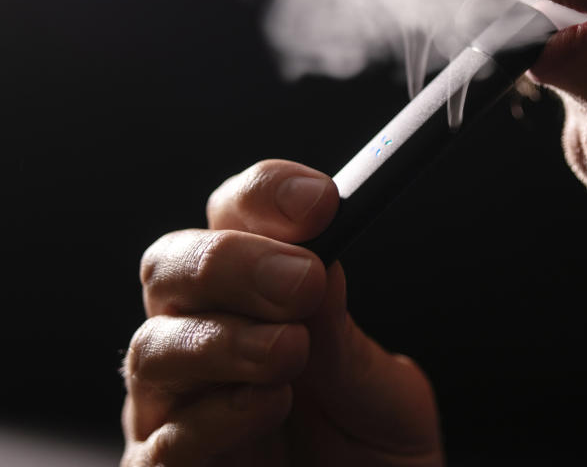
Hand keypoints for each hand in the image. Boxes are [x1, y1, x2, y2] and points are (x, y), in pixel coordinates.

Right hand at [121, 159, 442, 465]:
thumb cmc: (375, 458)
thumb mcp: (380, 392)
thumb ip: (346, 342)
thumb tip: (323, 261)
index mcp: (256, 301)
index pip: (235, 219)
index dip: (267, 197)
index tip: (321, 201)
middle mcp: (204, 341)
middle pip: (172, 265)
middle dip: (234, 260)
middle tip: (304, 280)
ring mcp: (174, 409)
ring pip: (153, 346)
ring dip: (227, 338)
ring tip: (291, 353)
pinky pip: (160, 440)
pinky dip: (214, 416)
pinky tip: (270, 407)